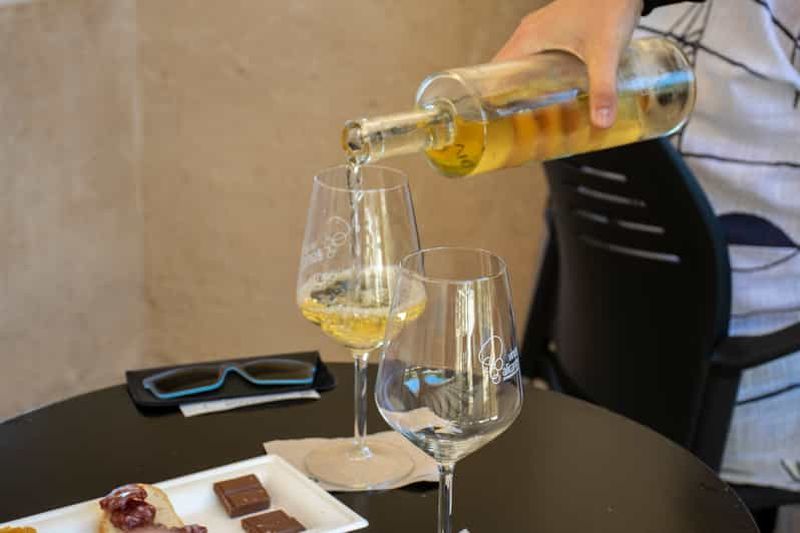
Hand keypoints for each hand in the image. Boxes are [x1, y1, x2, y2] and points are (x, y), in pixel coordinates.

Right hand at [494, 0, 642, 127]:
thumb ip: (603, 89)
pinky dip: (539, 76)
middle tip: (519, 127)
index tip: (496, 121)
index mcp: (528, 39)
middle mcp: (528, 34)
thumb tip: (602, 123)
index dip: (491, 97)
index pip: (493, 72)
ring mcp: (541, 30)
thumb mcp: (605, 52)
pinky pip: (536, 57)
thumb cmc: (608, 6)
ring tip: (534, 115)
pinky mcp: (555, 30)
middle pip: (506, 72)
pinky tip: (555, 92)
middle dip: (511, 99)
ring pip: (522, 65)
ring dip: (525, 88)